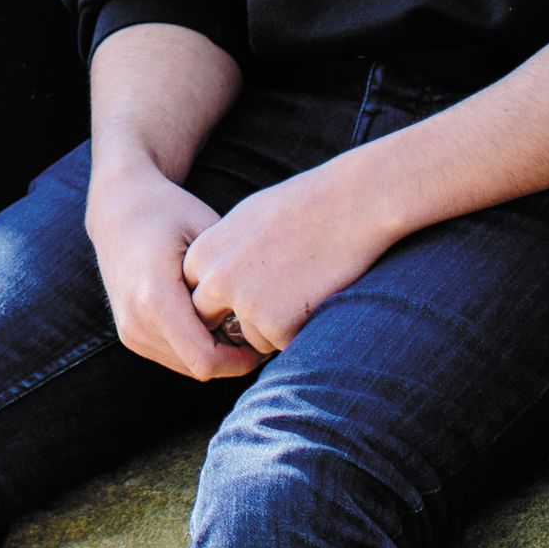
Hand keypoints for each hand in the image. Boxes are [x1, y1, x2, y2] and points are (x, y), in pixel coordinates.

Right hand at [86, 156, 257, 380]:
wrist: (117, 209)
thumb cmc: (168, 213)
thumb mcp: (207, 234)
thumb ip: (229, 278)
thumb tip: (261, 316)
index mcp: (155, 298)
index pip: (206, 361)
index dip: (242, 360)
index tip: (264, 340)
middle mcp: (137, 322)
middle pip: (199, 368)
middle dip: (232, 358)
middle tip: (255, 328)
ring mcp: (130, 331)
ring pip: (187, 366)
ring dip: (214, 353)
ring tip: (232, 320)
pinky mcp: (130, 334)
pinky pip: (173, 357)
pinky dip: (196, 346)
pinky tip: (210, 318)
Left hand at [179, 160, 392, 357]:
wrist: (350, 204)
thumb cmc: (304, 205)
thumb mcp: (246, 221)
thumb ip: (224, 256)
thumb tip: (217, 287)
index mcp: (203, 254)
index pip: (197, 295)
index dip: (224, 298)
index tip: (250, 289)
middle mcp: (217, 282)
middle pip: (214, 322)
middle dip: (237, 322)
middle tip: (274, 301)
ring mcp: (246, 306)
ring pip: (252, 337)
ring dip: (275, 326)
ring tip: (305, 286)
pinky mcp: (278, 326)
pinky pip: (283, 343)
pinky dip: (301, 329)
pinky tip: (318, 295)